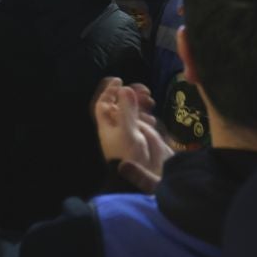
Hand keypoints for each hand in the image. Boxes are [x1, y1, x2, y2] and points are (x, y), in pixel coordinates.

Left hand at [93, 78, 171, 193]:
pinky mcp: (143, 136)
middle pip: (121, 104)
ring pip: (133, 111)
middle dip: (131, 94)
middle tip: (144, 90)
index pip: (104, 103)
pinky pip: (143, 121)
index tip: (119, 80)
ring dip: (140, 103)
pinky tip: (152, 119)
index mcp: (108, 124)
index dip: (109, 91)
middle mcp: (118, 125)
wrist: (140, 176)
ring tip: (150, 99)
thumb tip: (125, 89)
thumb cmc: (128, 154)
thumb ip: (126, 110)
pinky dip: (147, 116)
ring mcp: (131, 130)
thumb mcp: (127, 131)